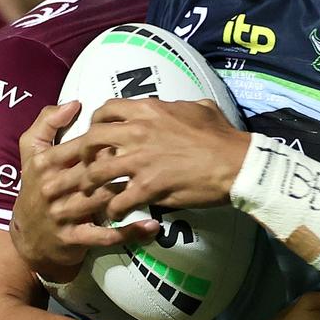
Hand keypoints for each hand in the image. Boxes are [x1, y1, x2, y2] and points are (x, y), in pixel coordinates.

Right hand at [10, 103, 158, 282]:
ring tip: (160, 185)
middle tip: (154, 157)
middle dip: (123, 164)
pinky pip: (105, 236)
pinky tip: (152, 227)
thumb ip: (46, 123)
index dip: (107, 140)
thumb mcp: (32, 152)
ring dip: (132, 193)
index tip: (133, 134)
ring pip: (103, 199)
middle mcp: (52, 187)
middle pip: (94, 170)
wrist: (27, 237)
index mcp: (45, 163)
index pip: (80, 145)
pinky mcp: (73, 239)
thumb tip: (74, 103)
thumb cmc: (36, 187)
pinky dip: (130, 231)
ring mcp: (62, 215)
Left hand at [70, 98, 250, 219]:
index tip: (96, 133)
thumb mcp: (201, 108)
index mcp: (148, 110)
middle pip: (91, 140)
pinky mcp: (147, 188)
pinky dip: (112, 210)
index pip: (106, 110)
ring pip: (96, 173)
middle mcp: (137, 132)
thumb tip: (176, 107)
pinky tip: (116, 213)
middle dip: (82, 153)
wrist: (236, 163)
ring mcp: (140, 161)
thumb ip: (179, 106)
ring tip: (91, 193)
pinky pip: (117, 201)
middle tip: (85, 164)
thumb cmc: (221, 135)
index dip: (95, 122)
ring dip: (90, 185)